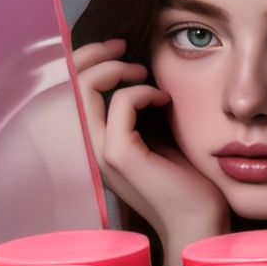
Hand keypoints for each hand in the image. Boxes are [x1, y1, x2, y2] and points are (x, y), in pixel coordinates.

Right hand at [70, 38, 225, 261]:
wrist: (199, 220)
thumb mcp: (155, 135)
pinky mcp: (120, 155)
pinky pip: (121, 103)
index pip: (69, 92)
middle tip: (123, 46)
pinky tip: (164, 100)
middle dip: (92, 54)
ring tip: (143, 72)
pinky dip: (142, 91)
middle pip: (68, 84)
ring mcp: (100, 152)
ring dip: (114, 68)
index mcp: (94, 142)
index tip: (118, 50)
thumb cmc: (185, 180)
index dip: (84, 62)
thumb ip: (138, 110)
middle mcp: (88, 148)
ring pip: (84, 89)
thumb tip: (138, 70)